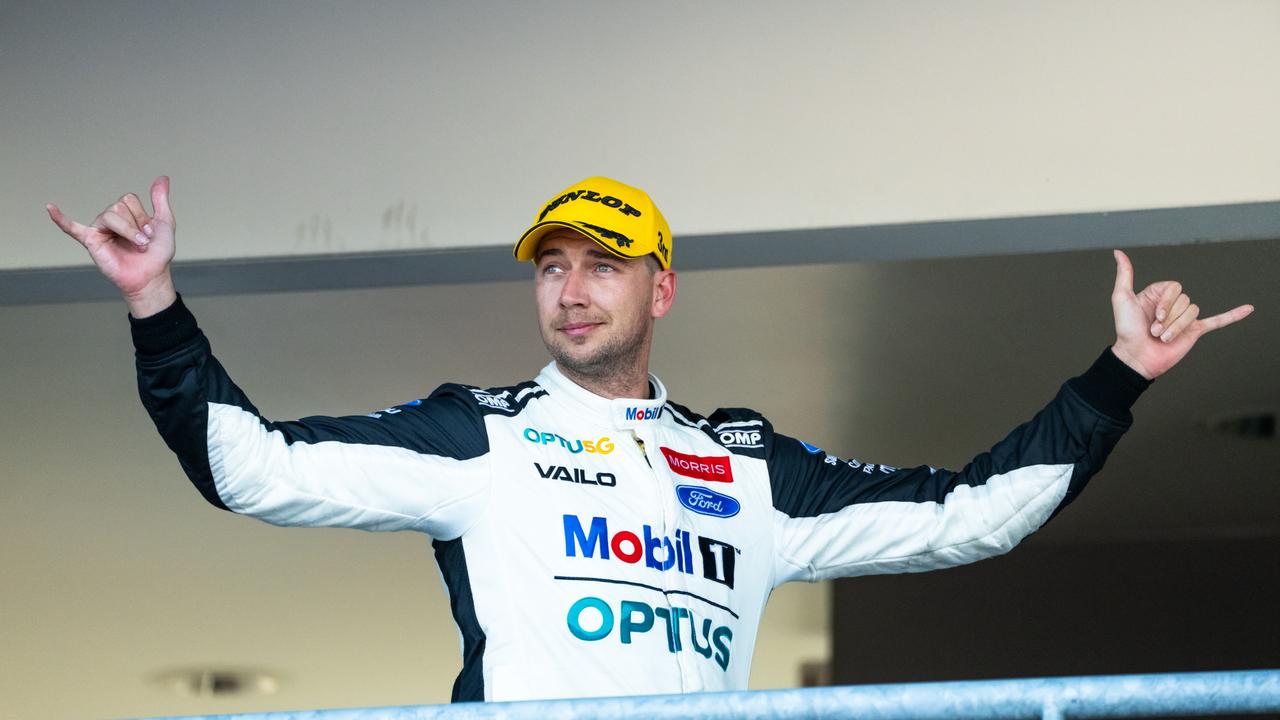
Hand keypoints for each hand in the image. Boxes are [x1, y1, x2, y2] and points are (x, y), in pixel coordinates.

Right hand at [48, 176, 177, 316]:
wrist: (151, 276)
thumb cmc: (157, 253)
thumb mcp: (164, 222)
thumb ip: (160, 199)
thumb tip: (162, 178)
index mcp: (125, 213)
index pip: (128, 199)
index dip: (142, 215)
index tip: (150, 231)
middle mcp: (111, 219)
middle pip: (118, 206)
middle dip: (135, 225)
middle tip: (143, 241)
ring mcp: (99, 229)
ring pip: (109, 215)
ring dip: (129, 231)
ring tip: (137, 245)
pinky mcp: (91, 241)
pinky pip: (71, 228)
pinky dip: (60, 218)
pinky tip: (50, 208)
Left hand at [1110, 249, 1252, 379]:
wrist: (1135, 356)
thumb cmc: (1126, 329)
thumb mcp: (1122, 297)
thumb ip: (1125, 274)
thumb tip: (1119, 253)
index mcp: (1158, 294)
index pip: (1175, 287)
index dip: (1166, 301)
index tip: (1153, 314)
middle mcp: (1172, 305)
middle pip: (1185, 300)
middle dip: (1169, 317)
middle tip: (1154, 330)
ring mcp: (1184, 318)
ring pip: (1193, 312)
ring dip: (1176, 327)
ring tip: (1162, 337)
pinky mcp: (1194, 331)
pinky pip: (1217, 321)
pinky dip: (1233, 315)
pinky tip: (1248, 309)